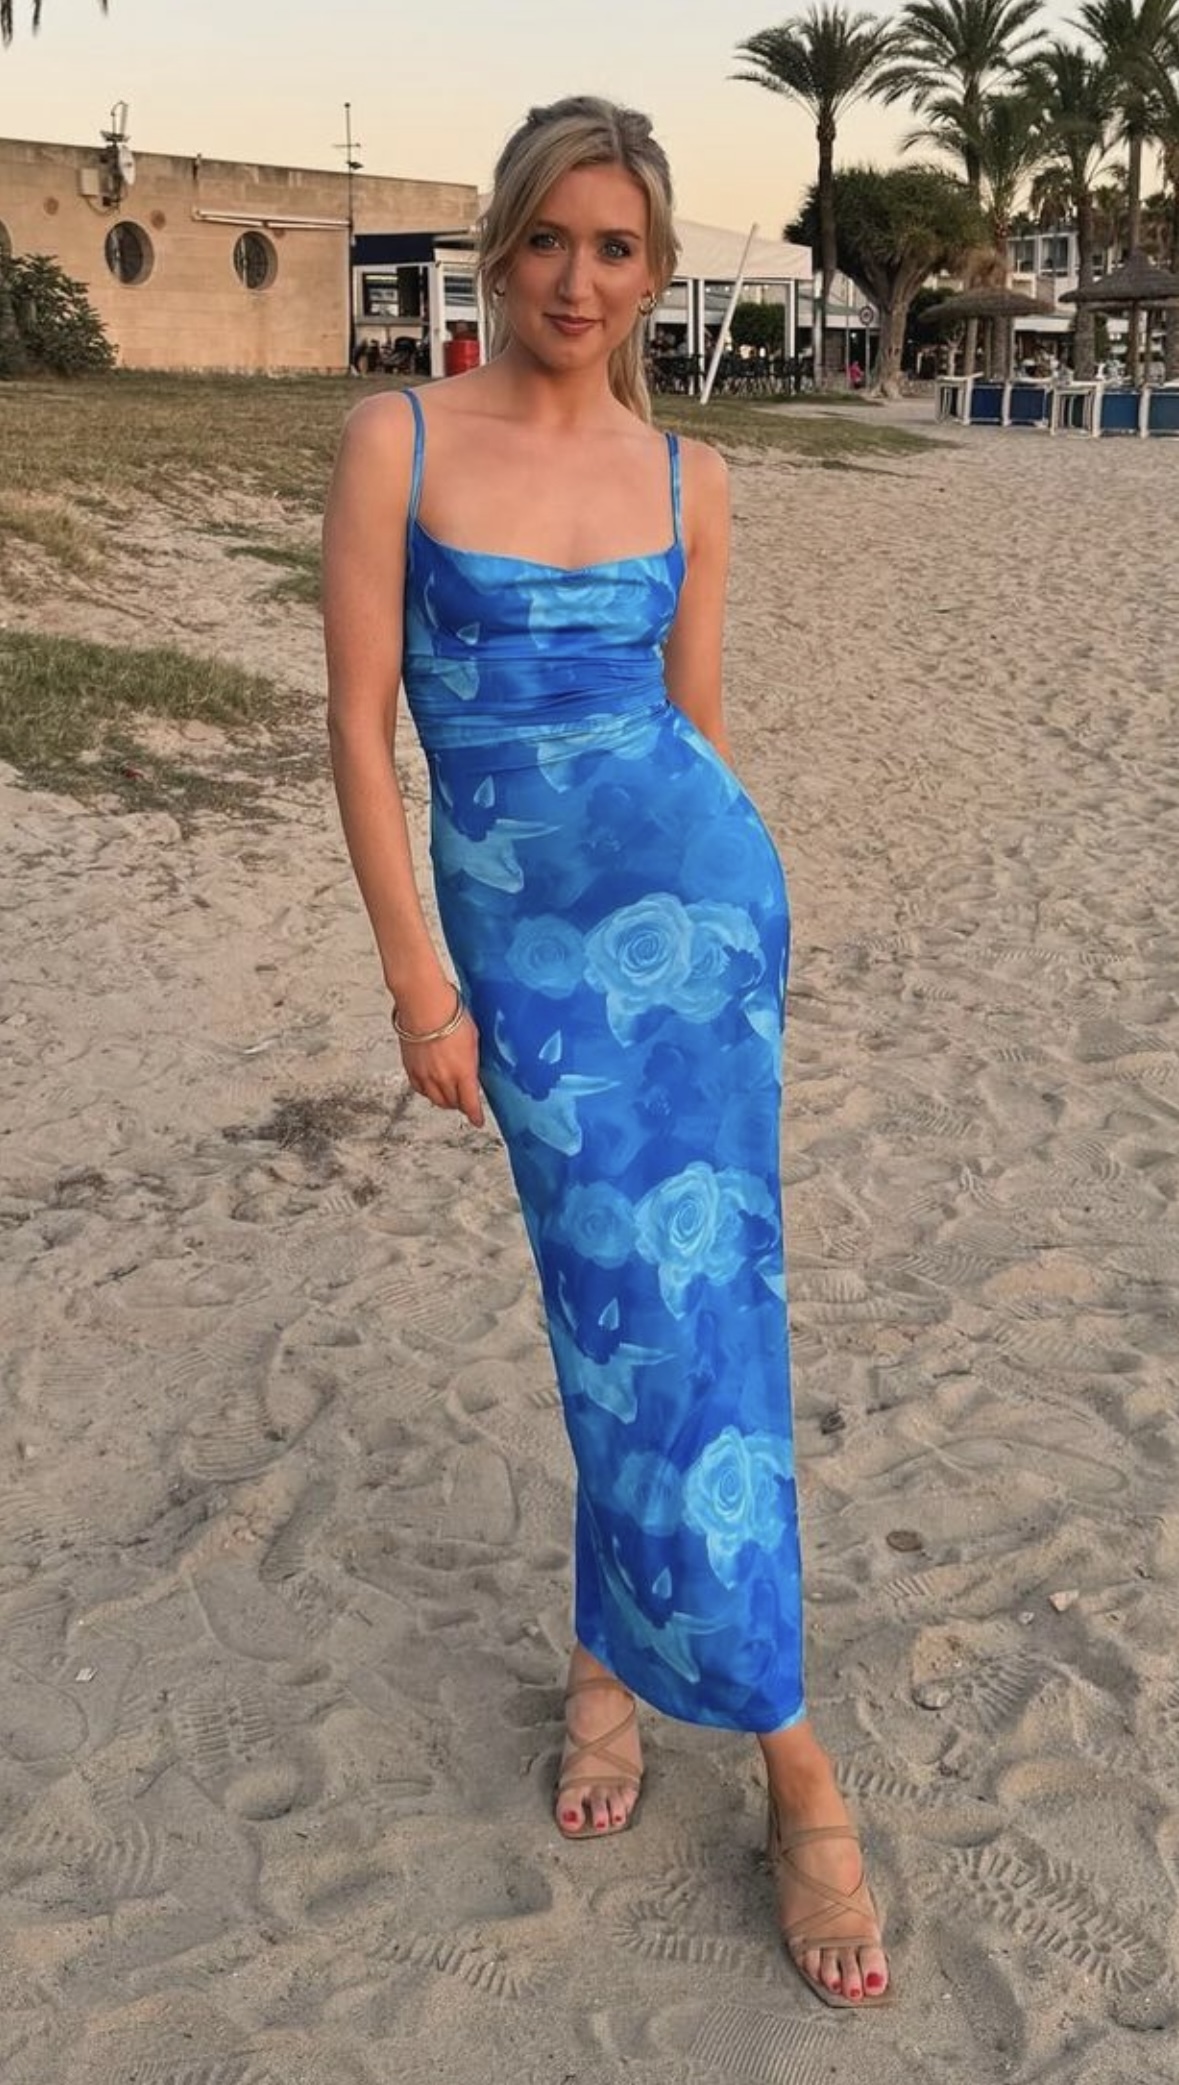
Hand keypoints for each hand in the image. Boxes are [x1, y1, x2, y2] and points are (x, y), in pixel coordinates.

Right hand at [398, 1011, 483, 1127]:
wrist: (424, 1005)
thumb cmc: (450, 1015)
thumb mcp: (473, 1038)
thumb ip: (472, 1058)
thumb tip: (471, 1067)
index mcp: (464, 1072)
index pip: (470, 1103)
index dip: (475, 1115)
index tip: (477, 1121)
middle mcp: (443, 1078)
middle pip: (453, 1103)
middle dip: (460, 1104)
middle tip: (464, 1102)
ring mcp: (425, 1075)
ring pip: (435, 1099)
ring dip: (444, 1100)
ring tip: (449, 1096)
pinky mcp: (411, 1068)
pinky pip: (419, 1089)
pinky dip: (427, 1091)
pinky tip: (430, 1087)